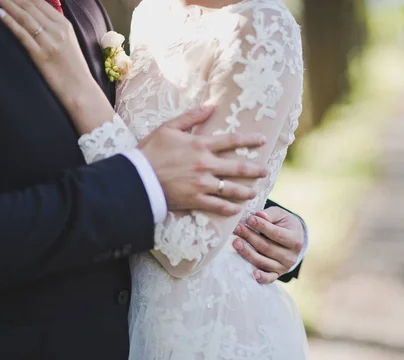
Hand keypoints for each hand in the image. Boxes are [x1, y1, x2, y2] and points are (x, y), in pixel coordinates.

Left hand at [0, 0, 113, 133]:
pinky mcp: (40, 55)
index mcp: (65, 25)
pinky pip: (22, 34)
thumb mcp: (69, 41)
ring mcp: (49, 43)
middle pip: (30, 6)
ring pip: (24, 17)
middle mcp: (57, 31)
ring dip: (7, 4)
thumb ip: (55, 27)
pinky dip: (9, 22)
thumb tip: (38, 15)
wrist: (80, 89)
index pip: (40, 2)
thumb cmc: (74, 67)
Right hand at [139, 107, 268, 216]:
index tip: (263, 141)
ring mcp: (202, 184)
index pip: (232, 141)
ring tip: (254, 193)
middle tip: (266, 172)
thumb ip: (191, 117)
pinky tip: (237, 209)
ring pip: (231, 189)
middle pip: (238, 167)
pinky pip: (218, 206)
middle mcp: (206, 165)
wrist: (137, 178)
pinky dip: (229, 208)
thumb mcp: (169, 127)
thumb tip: (211, 106)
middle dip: (255, 170)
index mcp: (201, 145)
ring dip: (246, 191)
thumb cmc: (150, 151)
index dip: (250, 141)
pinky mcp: (195, 200)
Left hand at [233, 207, 304, 283]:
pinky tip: (252, 274)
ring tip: (235, 242)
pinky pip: (269, 278)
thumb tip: (259, 215)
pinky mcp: (277, 274)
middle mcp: (291, 256)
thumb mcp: (281, 215)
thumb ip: (271, 215)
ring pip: (264, 261)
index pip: (277, 234)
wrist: (293, 239)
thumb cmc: (284, 224)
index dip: (262, 226)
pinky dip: (261, 277)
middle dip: (250, 237)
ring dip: (248, 253)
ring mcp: (284, 267)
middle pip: (267, 248)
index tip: (249, 219)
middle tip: (237, 228)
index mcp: (295, 240)